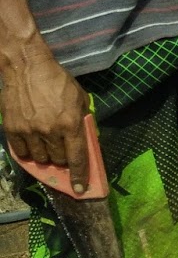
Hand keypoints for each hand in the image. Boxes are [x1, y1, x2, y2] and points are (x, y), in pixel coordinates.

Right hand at [1, 45, 90, 192]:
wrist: (27, 67)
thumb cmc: (58, 81)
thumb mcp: (79, 98)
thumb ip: (83, 120)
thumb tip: (85, 140)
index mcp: (70, 123)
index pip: (77, 158)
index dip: (80, 177)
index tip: (81, 190)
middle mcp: (49, 131)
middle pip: (58, 160)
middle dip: (63, 161)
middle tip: (63, 153)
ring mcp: (29, 131)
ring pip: (40, 159)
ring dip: (46, 157)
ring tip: (47, 145)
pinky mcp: (12, 129)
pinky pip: (21, 152)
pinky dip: (28, 153)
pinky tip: (32, 145)